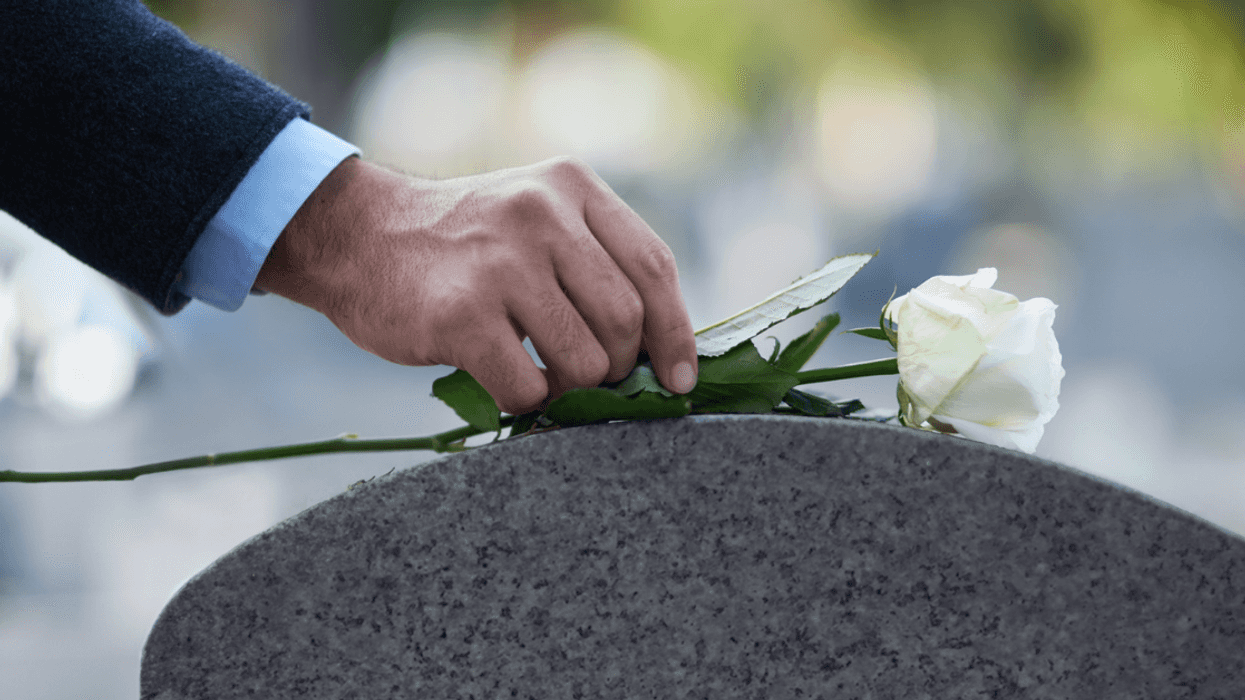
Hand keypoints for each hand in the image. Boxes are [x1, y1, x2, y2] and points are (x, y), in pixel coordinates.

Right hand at [255, 156, 698, 414]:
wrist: (356, 236)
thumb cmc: (461, 246)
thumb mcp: (534, 216)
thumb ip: (593, 261)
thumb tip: (662, 351)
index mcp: (572, 186)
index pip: (653, 266)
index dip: (676, 333)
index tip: (679, 377)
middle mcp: (542, 214)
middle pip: (625, 320)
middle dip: (618, 367)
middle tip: (587, 377)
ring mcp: (501, 261)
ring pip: (585, 360)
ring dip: (571, 390)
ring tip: (542, 379)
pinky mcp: (462, 313)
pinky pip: (528, 387)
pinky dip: (526, 403)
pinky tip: (505, 383)